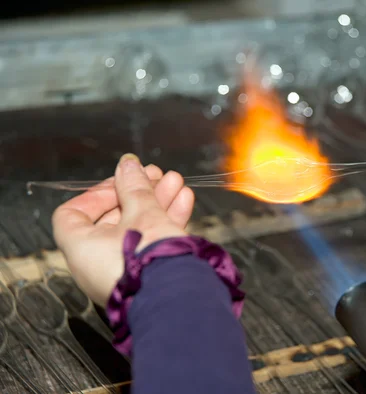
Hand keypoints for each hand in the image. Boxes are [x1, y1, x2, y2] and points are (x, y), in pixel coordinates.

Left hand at [52, 154, 194, 305]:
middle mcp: (97, 263)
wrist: (181, 300)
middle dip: (139, 192)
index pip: (73, 213)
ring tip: (176, 183)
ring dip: (157, 202)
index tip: (122, 180)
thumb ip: (135, 186)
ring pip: (137, 229)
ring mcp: (122, 271)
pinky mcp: (146, 276)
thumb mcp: (144, 213)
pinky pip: (151, 244)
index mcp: (81, 248)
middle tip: (157, 176)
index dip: (98, 192)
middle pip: (113, 218)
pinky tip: (184, 201)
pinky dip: (165, 222)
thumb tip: (128, 164)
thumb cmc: (151, 260)